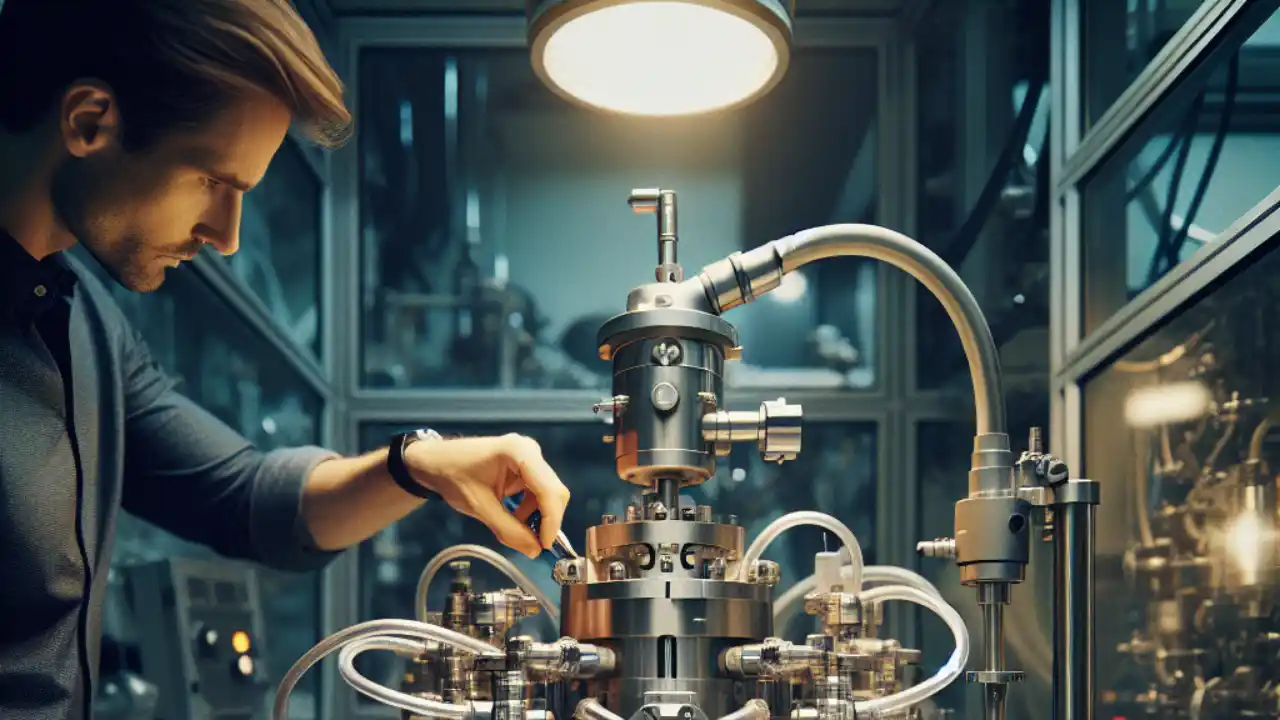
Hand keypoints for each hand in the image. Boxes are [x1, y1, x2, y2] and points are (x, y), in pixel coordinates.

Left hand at [404, 433, 569, 557]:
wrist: (436, 461)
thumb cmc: (453, 477)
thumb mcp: (480, 507)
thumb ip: (509, 530)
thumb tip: (535, 551)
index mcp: (519, 452)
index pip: (548, 490)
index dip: (551, 520)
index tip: (544, 545)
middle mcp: (530, 450)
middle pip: (554, 491)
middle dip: (546, 520)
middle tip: (534, 544)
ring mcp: (530, 456)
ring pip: (548, 493)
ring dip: (537, 516)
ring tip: (517, 530)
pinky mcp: (527, 465)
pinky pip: (538, 491)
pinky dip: (531, 509)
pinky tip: (515, 518)